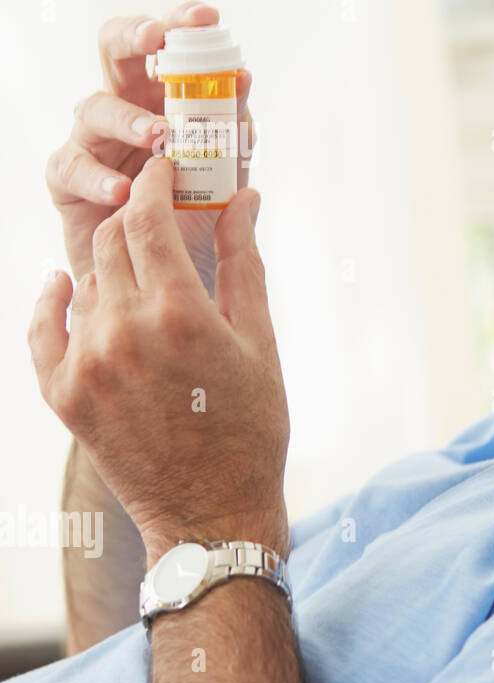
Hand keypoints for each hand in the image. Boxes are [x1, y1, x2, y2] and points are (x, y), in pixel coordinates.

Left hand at [29, 156, 288, 560]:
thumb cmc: (252, 428)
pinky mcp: (64, 394)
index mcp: (179, 313)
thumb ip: (244, 263)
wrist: (212, 512)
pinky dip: (52, 301)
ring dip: (112, 265)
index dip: (155, 183)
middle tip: (160, 215)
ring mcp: (86, 363)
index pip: (147, 218)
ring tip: (142, 272)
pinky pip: (44, 329)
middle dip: (137, 218)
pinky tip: (63, 285)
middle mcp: (123, 331)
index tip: (166, 169)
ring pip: (86, 281)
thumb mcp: (260, 341)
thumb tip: (245, 199)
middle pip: (112, 242)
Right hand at [46, 0, 254, 282]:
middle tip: (157, 40)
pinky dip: (99, 178)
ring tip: (159, 137)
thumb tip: (243, 81)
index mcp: (162, 97)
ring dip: (128, 118)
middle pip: (113, 51)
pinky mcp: (67, 180)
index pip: (165, 47)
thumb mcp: (225, 170)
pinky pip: (72, 168)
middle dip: (134, 37)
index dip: (180, 24)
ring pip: (93, 108)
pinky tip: (125, 190)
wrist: (163, 275)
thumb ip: (234, 129)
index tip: (206, 17)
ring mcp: (91, 140)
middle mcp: (124, 107)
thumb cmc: (193, 213)